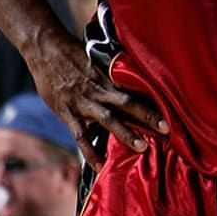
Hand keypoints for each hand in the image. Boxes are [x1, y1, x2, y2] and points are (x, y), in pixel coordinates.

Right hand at [28, 31, 166, 169]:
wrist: (45, 49)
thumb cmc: (73, 53)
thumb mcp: (97, 58)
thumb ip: (113, 72)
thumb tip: (132, 79)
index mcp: (109, 76)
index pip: (135, 89)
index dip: (152, 100)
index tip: (171, 109)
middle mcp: (99, 90)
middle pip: (128, 103)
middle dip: (148, 116)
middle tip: (167, 129)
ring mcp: (83, 102)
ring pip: (109, 120)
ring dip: (126, 134)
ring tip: (143, 148)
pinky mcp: (67, 113)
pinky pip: (81, 135)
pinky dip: (91, 152)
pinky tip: (100, 166)